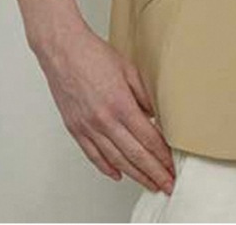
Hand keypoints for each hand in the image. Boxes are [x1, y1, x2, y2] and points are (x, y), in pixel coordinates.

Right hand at [34, 22, 175, 192]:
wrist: (63, 50)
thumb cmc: (94, 55)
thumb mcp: (129, 69)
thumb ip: (144, 95)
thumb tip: (155, 116)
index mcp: (120, 104)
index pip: (147, 138)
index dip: (162, 156)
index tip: (172, 166)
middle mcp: (104, 120)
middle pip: (134, 155)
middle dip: (153, 173)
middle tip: (167, 184)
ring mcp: (88, 127)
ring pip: (115, 160)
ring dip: (135, 175)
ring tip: (149, 184)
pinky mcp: (75, 128)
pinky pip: (93, 155)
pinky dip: (106, 167)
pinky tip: (118, 173)